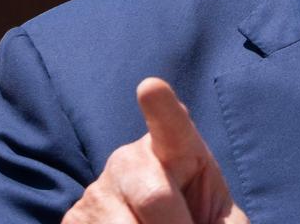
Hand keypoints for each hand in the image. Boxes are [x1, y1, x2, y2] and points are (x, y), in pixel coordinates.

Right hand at [63, 78, 248, 223]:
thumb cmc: (195, 218)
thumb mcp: (219, 218)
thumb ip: (225, 221)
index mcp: (175, 148)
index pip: (171, 124)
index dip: (162, 108)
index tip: (150, 88)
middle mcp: (131, 160)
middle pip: (155, 197)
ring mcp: (98, 189)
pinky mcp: (73, 219)